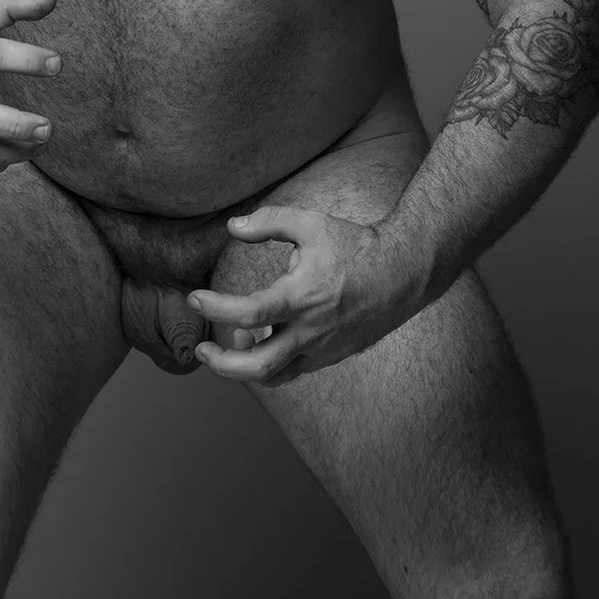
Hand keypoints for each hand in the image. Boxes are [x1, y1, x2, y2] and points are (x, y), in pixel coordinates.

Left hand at [187, 205, 419, 387]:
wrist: (403, 273)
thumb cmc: (356, 245)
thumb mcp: (310, 223)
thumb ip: (269, 221)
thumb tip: (234, 226)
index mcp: (301, 297)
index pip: (248, 313)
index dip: (215, 308)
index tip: (194, 298)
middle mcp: (310, 331)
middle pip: (257, 367)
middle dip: (222, 364)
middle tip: (202, 348)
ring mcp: (322, 348)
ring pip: (275, 376)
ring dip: (244, 369)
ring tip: (234, 342)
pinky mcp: (331, 355)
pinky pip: (294, 369)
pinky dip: (271, 361)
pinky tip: (264, 338)